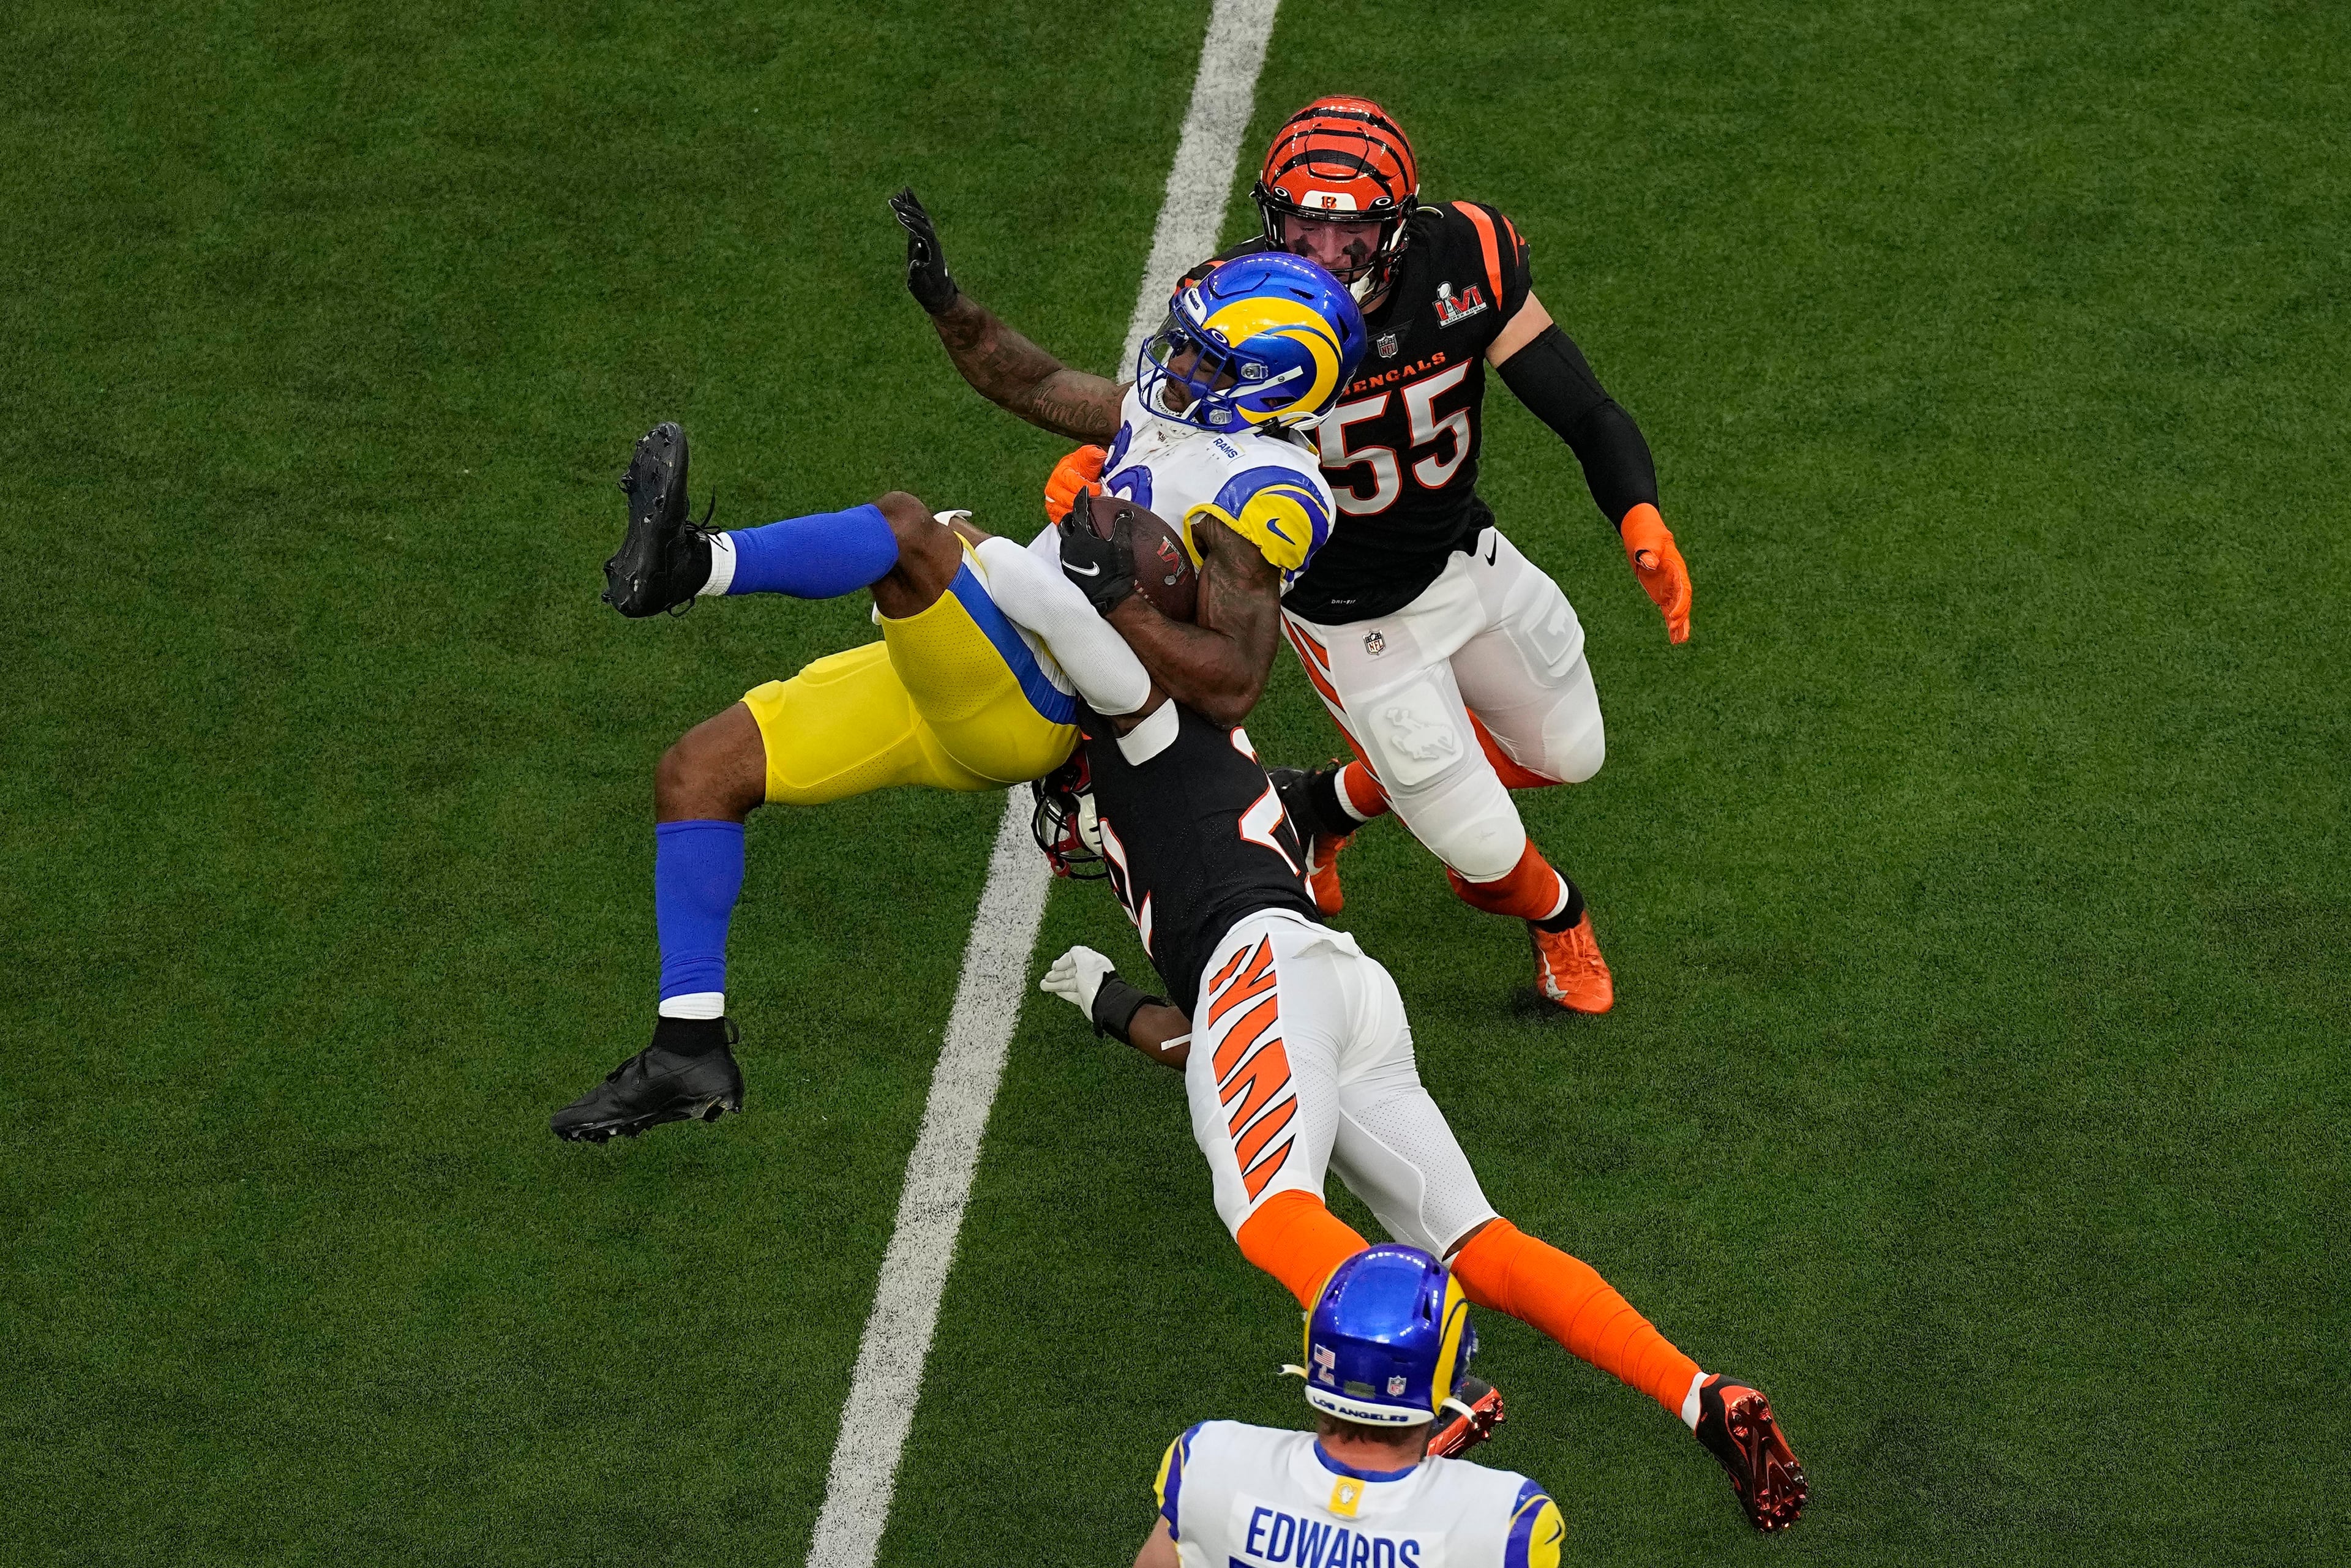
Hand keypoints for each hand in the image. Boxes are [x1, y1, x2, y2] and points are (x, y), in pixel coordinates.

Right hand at [889, 186, 957, 314]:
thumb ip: (918, 275)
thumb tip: (915, 263)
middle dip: (908, 209)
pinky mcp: (922, 240)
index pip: (923, 231)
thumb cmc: (929, 291)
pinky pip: (917, 222)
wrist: (939, 293)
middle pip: (922, 219)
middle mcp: (932, 241)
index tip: (898, 216)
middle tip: (893, 200)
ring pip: (921, 217)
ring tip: (900, 192)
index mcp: (933, 250)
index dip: (912, 224)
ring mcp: (928, 240)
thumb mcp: (922, 286)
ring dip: (911, 205)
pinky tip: (903, 203)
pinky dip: (911, 211)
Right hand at [1042, 946, 1118, 1020]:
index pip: (1075, 958)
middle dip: (1056, 974)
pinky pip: (1071, 994)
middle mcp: (1090, 973)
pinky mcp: (1084, 998)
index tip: (1054, 967)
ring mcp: (1086, 986)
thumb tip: (1071, 952)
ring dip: (1054, 984)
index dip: (1063, 962)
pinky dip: (1061, 992)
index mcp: (1092, 962)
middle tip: (1047, 977)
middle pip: (1069, 972)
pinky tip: (1053, 991)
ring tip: (1043, 986)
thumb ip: (1076, 952)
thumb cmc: (1096, 980)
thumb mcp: (1085, 960)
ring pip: (1068, 983)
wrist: (1104, 1002)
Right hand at [1044, 445, 1106, 521]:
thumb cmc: (1082, 467)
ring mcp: (1052, 502)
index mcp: (1060, 473)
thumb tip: (1098, 455)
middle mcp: (1053, 488)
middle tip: (1098, 502)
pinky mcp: (1054, 514)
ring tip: (1092, 510)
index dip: (1088, 488)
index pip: (1073, 484)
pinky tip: (1083, 519)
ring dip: (1080, 513)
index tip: (1098, 489)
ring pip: (1065, 513)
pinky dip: (1073, 522)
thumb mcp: (1088, 457)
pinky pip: (1062, 522)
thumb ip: (1093, 455)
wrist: (1077, 475)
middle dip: (1085, 501)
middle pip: (1068, 501)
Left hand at [1057, 490, 1136, 614]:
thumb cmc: (1116, 571)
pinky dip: (1071, 545)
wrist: (1108, 597)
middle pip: (1065, 523)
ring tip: (1079, 529)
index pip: (1079, 510)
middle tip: (1079, 511)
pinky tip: (1080, 548)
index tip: (1084, 492)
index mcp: (1082, 535)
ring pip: (1064, 538)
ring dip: (1070, 531)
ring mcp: (1067, 558)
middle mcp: (1070, 545)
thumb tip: (1124, 513)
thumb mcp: (1122, 546)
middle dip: (1071, 515)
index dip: (1082, 498)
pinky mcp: (1068, 570)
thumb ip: (1122, 526)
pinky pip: (1066, 551)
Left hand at [1619, 503, 1690, 643]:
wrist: (1644, 532)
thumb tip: (1648, 562)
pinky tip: (1674, 638)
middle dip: (1680, 617)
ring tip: (1680, 641)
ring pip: (1679, 609)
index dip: (1680, 603)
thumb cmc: (1646, 535)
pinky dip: (1672, 623)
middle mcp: (1677, 580)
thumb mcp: (1646, 540)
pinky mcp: (1663, 593)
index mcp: (1676, 568)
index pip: (1682, 589)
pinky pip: (1669, 610)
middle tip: (1675, 632)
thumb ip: (1647, 550)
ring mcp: (1671, 587)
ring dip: (1680, 625)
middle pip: (1683, 602)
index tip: (1672, 616)